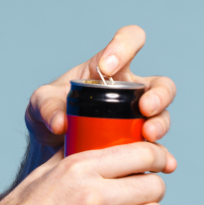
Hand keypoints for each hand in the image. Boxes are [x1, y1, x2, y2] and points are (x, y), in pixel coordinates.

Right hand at [0, 143, 170, 204]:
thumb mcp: (39, 176)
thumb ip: (65, 158)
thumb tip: (82, 139)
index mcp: (76, 168)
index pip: (140, 153)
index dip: (158, 156)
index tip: (160, 162)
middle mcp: (92, 193)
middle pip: (152, 185)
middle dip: (152, 189)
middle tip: (142, 195)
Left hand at [25, 25, 176, 171]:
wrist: (52, 149)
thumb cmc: (50, 115)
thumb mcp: (39, 105)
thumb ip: (46, 107)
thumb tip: (61, 123)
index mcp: (107, 69)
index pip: (129, 41)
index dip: (124, 47)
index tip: (106, 68)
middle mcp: (130, 91)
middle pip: (160, 84)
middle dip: (158, 94)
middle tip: (144, 107)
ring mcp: (138, 119)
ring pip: (163, 115)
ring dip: (160, 123)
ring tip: (148, 135)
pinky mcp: (140, 145)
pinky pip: (159, 148)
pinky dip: (164, 155)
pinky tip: (165, 163)